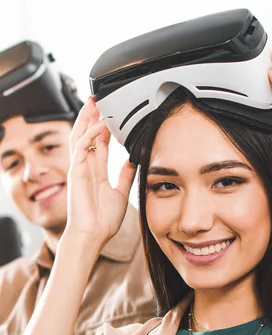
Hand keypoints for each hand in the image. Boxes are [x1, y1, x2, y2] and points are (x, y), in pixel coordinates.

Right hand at [65, 97, 135, 247]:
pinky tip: (100, 124)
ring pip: (80, 136)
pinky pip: (81, 147)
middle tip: (99, 99)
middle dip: (92, 116)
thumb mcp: (120, 193)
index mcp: (96, 172)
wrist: (93, 235)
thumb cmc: (103, 221)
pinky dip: (90, 134)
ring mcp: (80, 168)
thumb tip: (132, 162)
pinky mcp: (76, 172)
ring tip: (94, 102)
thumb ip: (124, 176)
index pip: (99, 143)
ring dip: (87, 119)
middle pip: (87, 134)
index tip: (111, 114)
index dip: (104, 127)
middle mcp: (87, 167)